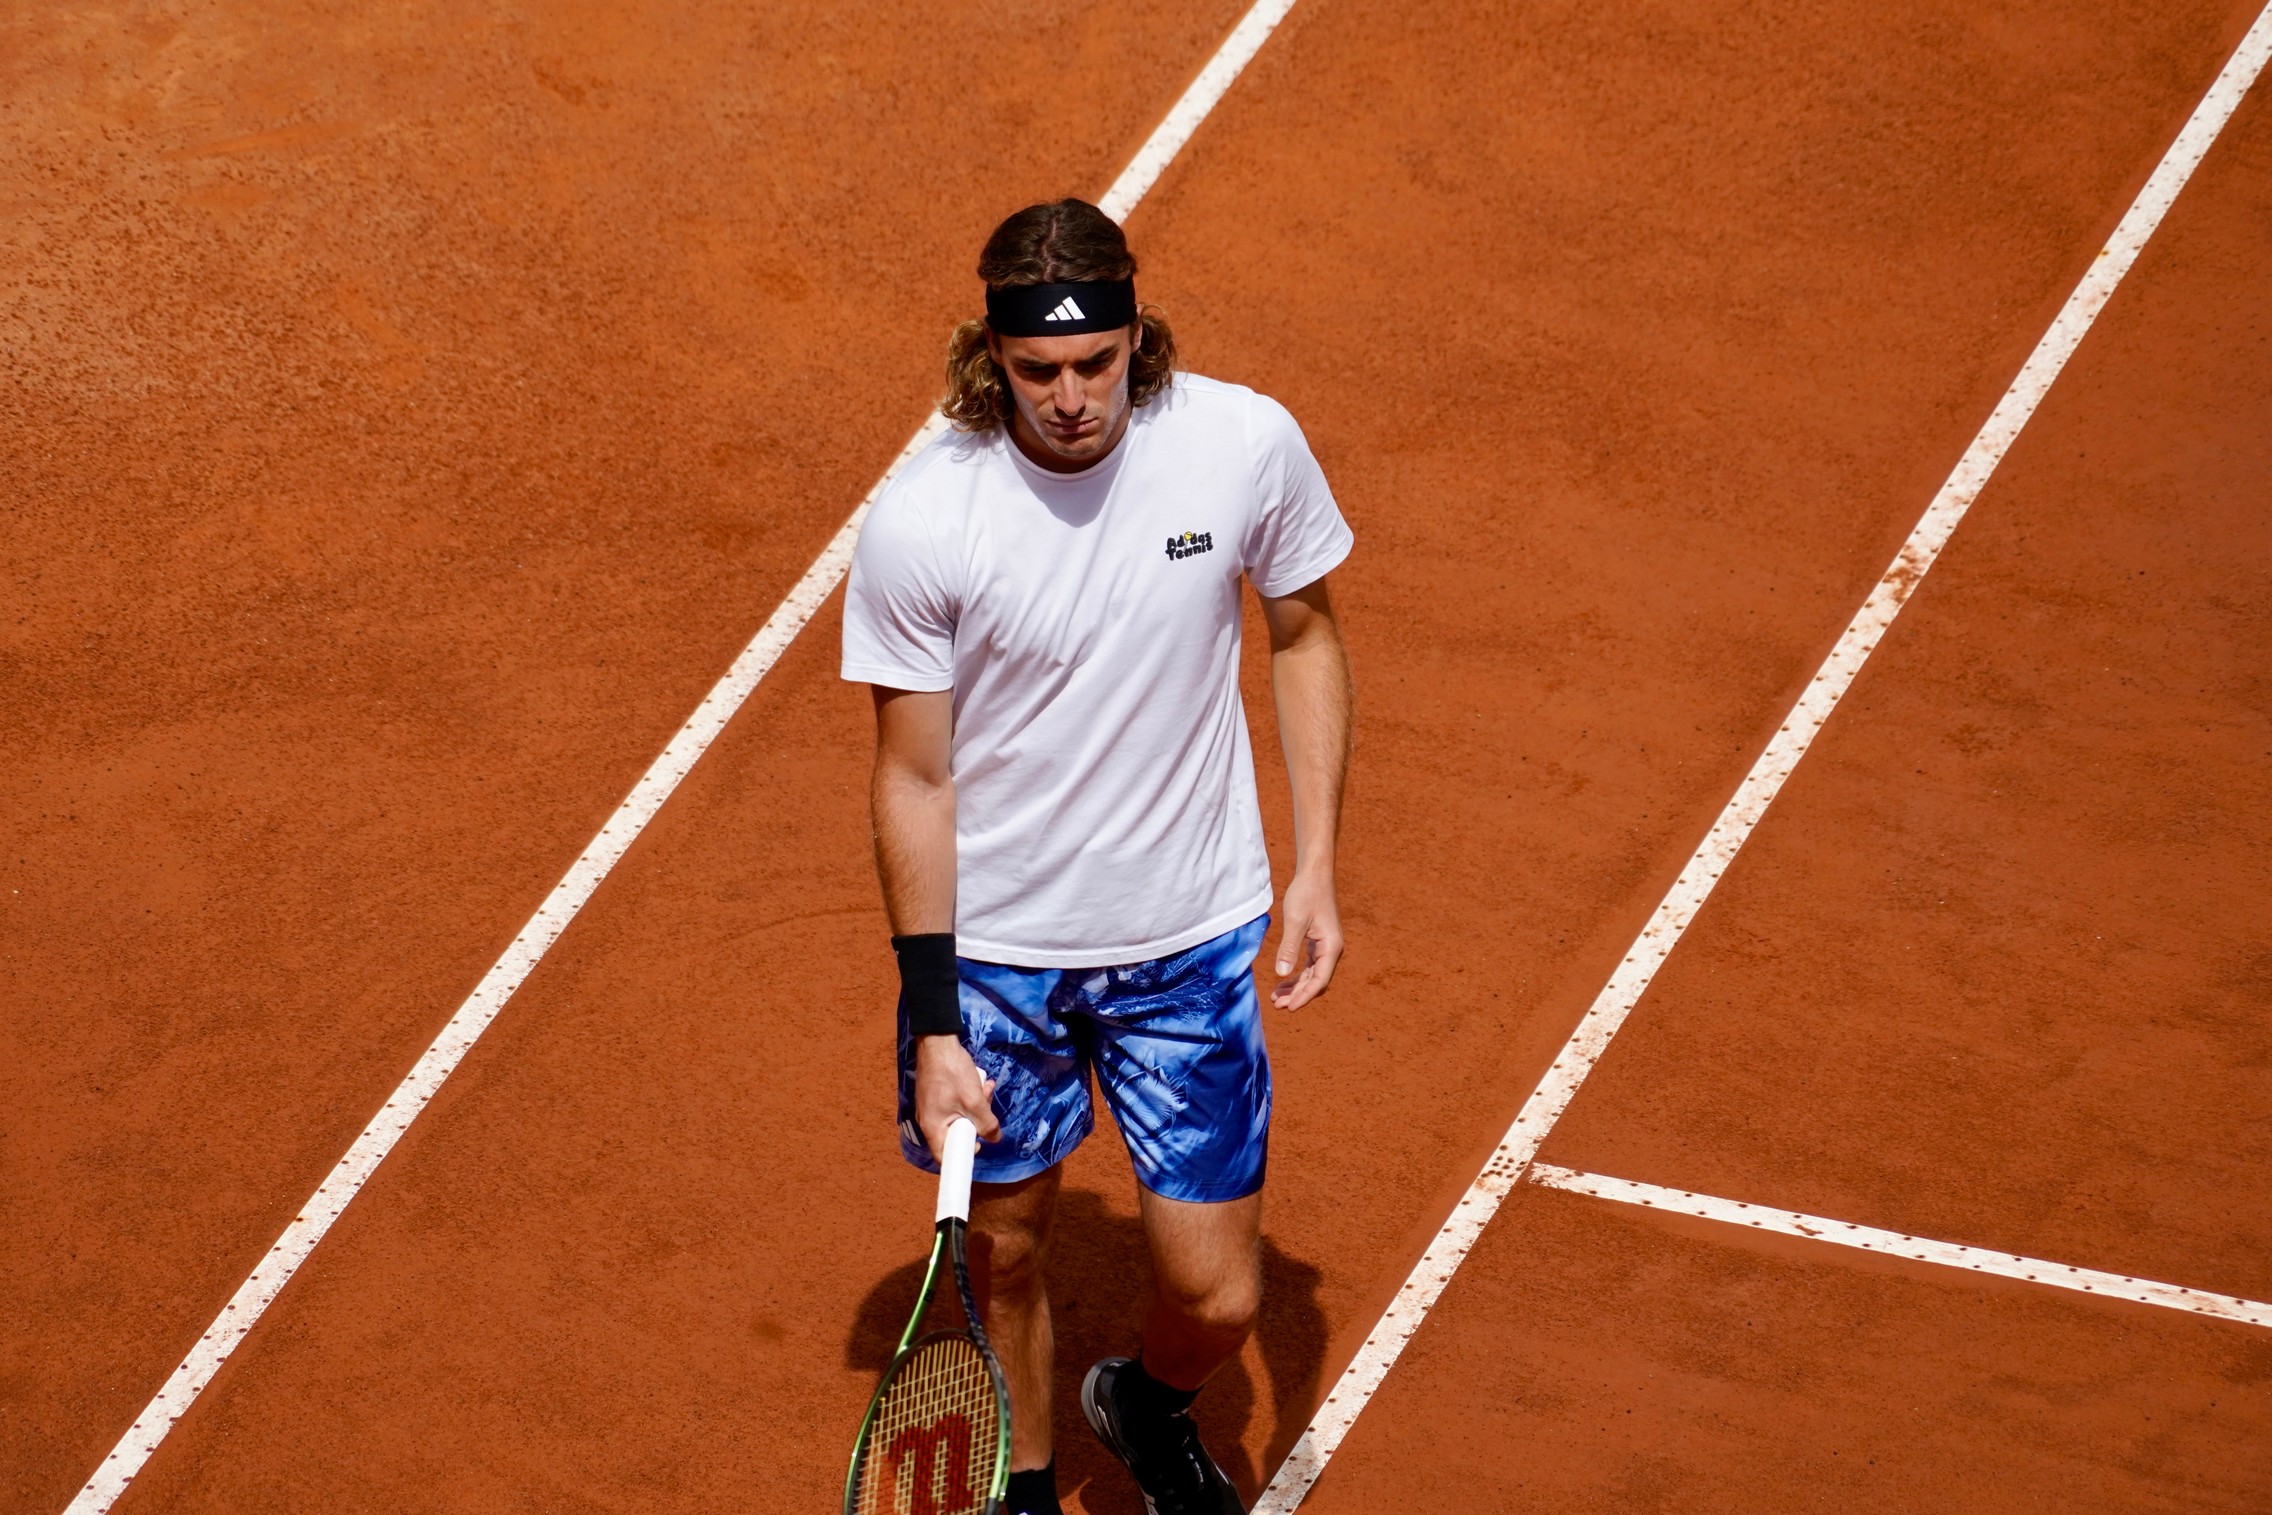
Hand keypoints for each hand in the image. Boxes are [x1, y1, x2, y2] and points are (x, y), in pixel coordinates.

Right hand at [913, 1034, 999, 1155]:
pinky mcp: (936, 1095)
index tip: (979, 1143)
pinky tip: (980, 1083)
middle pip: (955, 1134)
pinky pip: (954, 1105)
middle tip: (987, 1108)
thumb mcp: (974, 1101)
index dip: (963, 1154)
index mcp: (932, 1128)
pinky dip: (968, 1097)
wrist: (937, 1041)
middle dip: (976, 1123)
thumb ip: (987, 1123)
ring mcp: (931, 1107)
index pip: (944, 1156)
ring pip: (958, 1117)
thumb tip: (995, 1138)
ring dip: (976, 1106)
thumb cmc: (952, 1072)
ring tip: (986, 1089)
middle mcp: (928, 1121)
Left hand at [1272, 868, 1343, 1009]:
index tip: (1289, 1007)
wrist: (1314, 873)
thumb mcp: (1295, 921)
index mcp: (1331, 947)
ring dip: (1296, 986)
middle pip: (1316, 981)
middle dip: (1298, 994)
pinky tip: (1283, 980)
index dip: (1304, 996)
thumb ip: (1289, 948)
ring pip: (1312, 974)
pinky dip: (1297, 974)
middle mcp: (1332, 949)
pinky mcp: (1318, 941)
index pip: (1320, 980)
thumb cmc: (1306, 894)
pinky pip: (1309, 965)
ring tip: (1277, 997)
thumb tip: (1282, 974)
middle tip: (1278, 1005)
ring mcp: (1325, 946)